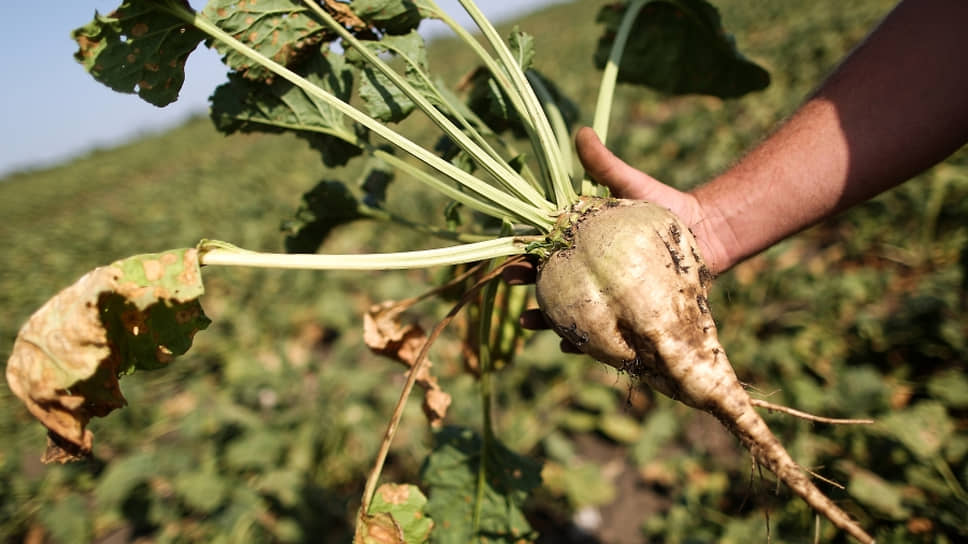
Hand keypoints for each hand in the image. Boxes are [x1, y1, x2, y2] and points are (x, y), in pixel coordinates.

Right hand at [503, 127, 729, 345]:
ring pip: (569, 310)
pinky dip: (581, 341)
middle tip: (511, 287)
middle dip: (527, 285)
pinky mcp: (626, 313)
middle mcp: (591, 270)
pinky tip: (568, 345)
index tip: (509, 255)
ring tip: (528, 323)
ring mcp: (607, 294)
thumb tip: (583, 132)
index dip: (524, 252)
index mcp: (584, 242)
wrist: (708, 233)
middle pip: (549, 281)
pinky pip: (600, 333)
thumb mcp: (632, 184)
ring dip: (545, 318)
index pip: (545, 247)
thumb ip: (605, 165)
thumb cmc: (666, 207)